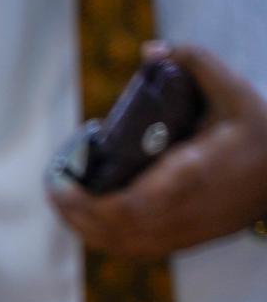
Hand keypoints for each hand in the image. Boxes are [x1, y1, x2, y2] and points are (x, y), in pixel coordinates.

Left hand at [49, 43, 266, 257]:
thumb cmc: (259, 133)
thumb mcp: (233, 92)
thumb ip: (196, 64)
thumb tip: (151, 51)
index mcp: (186, 179)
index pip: (124, 207)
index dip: (84, 204)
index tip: (61, 183)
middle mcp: (179, 214)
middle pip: (111, 230)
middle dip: (73, 213)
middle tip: (55, 184)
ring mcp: (181, 234)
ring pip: (119, 246)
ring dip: (83, 227)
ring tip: (65, 199)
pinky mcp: (184, 243)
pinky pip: (133, 250)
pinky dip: (103, 238)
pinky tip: (88, 217)